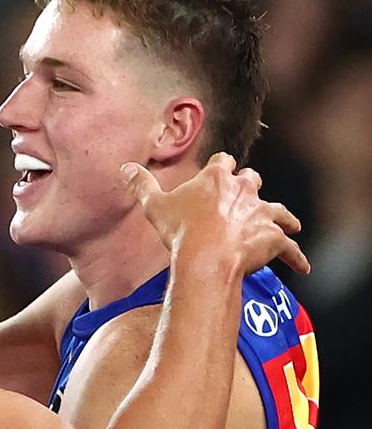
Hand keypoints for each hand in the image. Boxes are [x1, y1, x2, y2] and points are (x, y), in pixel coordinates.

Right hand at [122, 152, 308, 275]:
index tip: (219, 170)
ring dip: (281, 217)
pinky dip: (295, 256)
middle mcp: (244, 190)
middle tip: (245, 196)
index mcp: (216, 178)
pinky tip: (302, 266)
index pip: (222, 162)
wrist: (207, 256)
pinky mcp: (273, 237)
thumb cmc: (180, 230)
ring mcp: (261, 213)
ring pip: (278, 210)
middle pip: (252, 179)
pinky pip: (290, 247)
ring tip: (289, 224)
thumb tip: (126, 167)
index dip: (220, 167)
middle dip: (248, 187)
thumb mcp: (154, 206)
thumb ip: (141, 185)